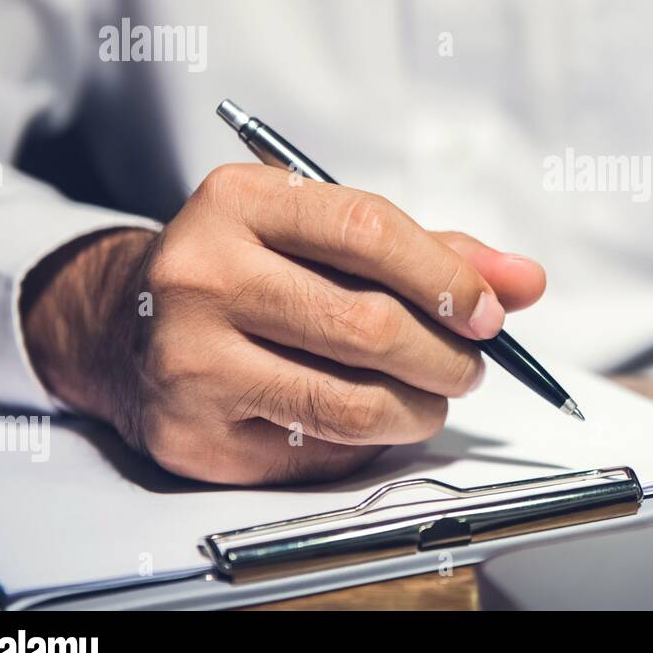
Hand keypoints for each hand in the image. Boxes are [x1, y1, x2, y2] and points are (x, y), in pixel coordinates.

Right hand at [20, 163, 545, 484]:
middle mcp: (201, 274)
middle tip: (469, 365)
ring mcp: (187, 358)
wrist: (126, 324)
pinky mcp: (190, 433)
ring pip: (351, 402)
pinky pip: (317, 451)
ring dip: (420, 410)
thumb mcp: (328, 236)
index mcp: (239, 201)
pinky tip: (367, 419)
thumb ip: (433, 252)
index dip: (448, 279)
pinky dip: (366, 441)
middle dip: (447, 356)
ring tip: (432, 398)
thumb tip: (525, 281)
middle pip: (369, 325)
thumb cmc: (256, 270)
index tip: (491, 313)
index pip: (369, 231)